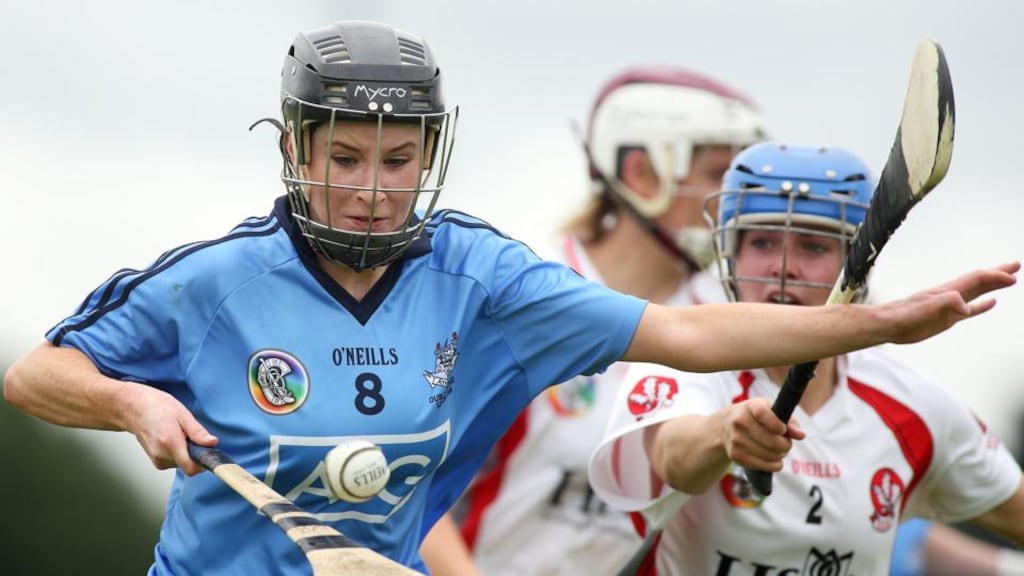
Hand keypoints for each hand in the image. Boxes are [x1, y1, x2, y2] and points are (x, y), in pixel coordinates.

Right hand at [125, 386, 217, 475]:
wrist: (134, 408)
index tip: (208, 452)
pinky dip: (177, 453)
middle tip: (189, 435)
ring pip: (181, 463)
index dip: (203, 462)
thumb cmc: (156, 407)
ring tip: (178, 434)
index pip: (191, 468)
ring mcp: (156, 459)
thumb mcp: (183, 414)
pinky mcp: (155, 461)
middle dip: (194, 452)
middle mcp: (161, 455)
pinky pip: (174, 461)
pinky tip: (171, 438)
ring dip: (185, 452)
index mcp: (170, 443)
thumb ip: (197, 432)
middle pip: (188, 465)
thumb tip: (212, 443)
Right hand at [721, 398, 805, 471]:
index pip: (764, 415)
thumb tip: (800, 435)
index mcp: (751, 406)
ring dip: (780, 456)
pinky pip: (762, 466)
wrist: (726, 425)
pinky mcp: (735, 455)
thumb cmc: (757, 416)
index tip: (783, 430)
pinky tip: (776, 461)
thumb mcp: (772, 411)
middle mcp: (740, 422)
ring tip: (780, 451)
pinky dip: (774, 465)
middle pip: (772, 441)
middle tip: (786, 444)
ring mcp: (736, 439)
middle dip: (785, 445)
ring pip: (769, 455)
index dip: (777, 425)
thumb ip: (790, 421)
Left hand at [883, 262, 1018, 344]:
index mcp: (947, 291)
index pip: (976, 279)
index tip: (1012, 277)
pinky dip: (982, 305)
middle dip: (998, 272)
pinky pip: (970, 309)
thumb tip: (964, 307)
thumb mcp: (925, 310)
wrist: (888, 324)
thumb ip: (944, 304)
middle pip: (979, 280)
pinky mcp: (946, 318)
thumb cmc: (903, 317)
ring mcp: (949, 305)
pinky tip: (992, 302)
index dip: (995, 277)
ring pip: (977, 292)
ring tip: (1010, 278)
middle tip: (1017, 264)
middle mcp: (951, 295)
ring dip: (994, 285)